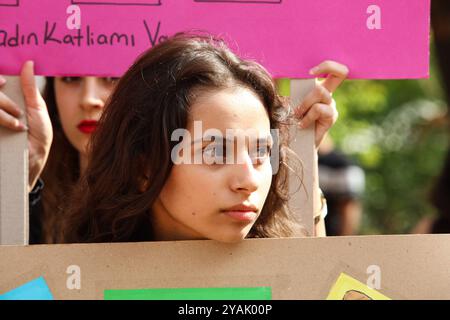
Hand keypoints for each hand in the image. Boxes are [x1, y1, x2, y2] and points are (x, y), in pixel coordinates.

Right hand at [0, 61, 52, 191]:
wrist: (34, 158)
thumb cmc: (37, 133)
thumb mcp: (37, 108)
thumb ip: (30, 87)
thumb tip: (28, 63)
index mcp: (5, 98)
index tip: (3, 82)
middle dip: (2, 99)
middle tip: (16, 109)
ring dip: (4, 111)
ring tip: (19, 123)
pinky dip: (3, 118)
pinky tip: (16, 128)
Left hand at [293, 60, 348, 147]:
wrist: (298, 143)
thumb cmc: (293, 121)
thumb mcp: (292, 102)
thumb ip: (295, 91)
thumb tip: (287, 76)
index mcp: (321, 88)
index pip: (335, 70)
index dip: (328, 65)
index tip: (310, 72)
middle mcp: (329, 95)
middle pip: (340, 73)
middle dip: (323, 69)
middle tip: (305, 84)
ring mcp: (332, 105)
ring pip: (320, 91)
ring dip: (305, 102)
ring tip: (297, 115)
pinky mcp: (332, 117)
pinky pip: (318, 108)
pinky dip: (307, 116)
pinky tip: (302, 124)